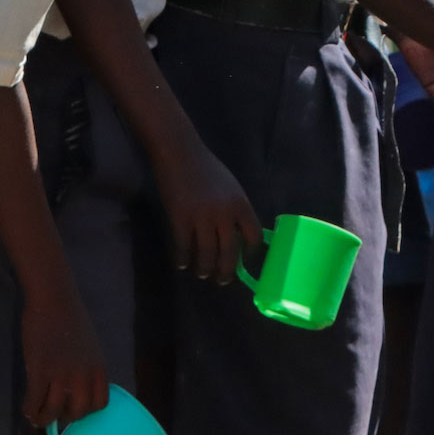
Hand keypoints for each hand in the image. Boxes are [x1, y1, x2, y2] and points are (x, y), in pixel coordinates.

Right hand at [20, 292, 107, 429]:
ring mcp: (61, 374)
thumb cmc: (72, 320)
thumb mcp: (91, 348)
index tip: (76, 409)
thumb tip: (79, 390)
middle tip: (55, 414)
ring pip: (54, 411)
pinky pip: (34, 401)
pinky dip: (30, 409)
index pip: (100, 403)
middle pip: (78, 411)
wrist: (54, 301)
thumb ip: (88, 369)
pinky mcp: (40, 371)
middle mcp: (83, 374)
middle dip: (66, 418)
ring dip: (44, 419)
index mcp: (99, 368)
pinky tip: (27, 408)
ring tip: (38, 418)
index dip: (87, 411)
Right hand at [154, 137, 262, 284]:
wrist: (180, 154)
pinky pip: (184, 247)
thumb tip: (237, 236)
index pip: (252, 236)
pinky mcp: (180, 219)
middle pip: (229, 252)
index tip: (244, 262)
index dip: (250, 253)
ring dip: (205, 268)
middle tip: (222, 281)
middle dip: (226, 271)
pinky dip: (183, 259)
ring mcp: (202, 217)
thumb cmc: (208, 169)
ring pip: (206, 254)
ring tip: (202, 273)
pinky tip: (182, 263)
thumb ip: (236, 210)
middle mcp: (224, 213)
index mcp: (241, 204)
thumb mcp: (231, 188)